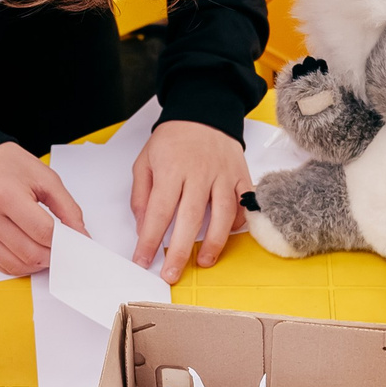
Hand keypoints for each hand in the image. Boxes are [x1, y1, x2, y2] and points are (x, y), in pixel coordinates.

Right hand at [0, 143, 86, 275]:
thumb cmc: (9, 167)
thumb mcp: (46, 178)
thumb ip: (67, 208)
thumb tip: (81, 236)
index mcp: (4, 194)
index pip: (43, 232)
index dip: (64, 241)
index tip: (73, 241)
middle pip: (30, 253)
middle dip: (52, 256)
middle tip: (62, 248)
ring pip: (16, 266)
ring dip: (37, 264)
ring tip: (46, 250)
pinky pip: (0, 265)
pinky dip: (20, 264)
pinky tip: (28, 251)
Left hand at [131, 120, 251, 283]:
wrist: (204, 112)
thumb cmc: (173, 139)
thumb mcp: (145, 160)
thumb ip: (142, 195)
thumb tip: (144, 227)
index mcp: (171, 169)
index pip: (159, 212)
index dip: (150, 240)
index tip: (143, 260)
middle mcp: (199, 173)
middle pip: (190, 219)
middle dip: (180, 251)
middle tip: (171, 274)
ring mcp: (223, 175)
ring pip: (222, 214)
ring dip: (214, 243)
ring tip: (204, 263)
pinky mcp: (241, 175)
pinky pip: (243, 203)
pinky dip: (238, 222)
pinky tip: (228, 235)